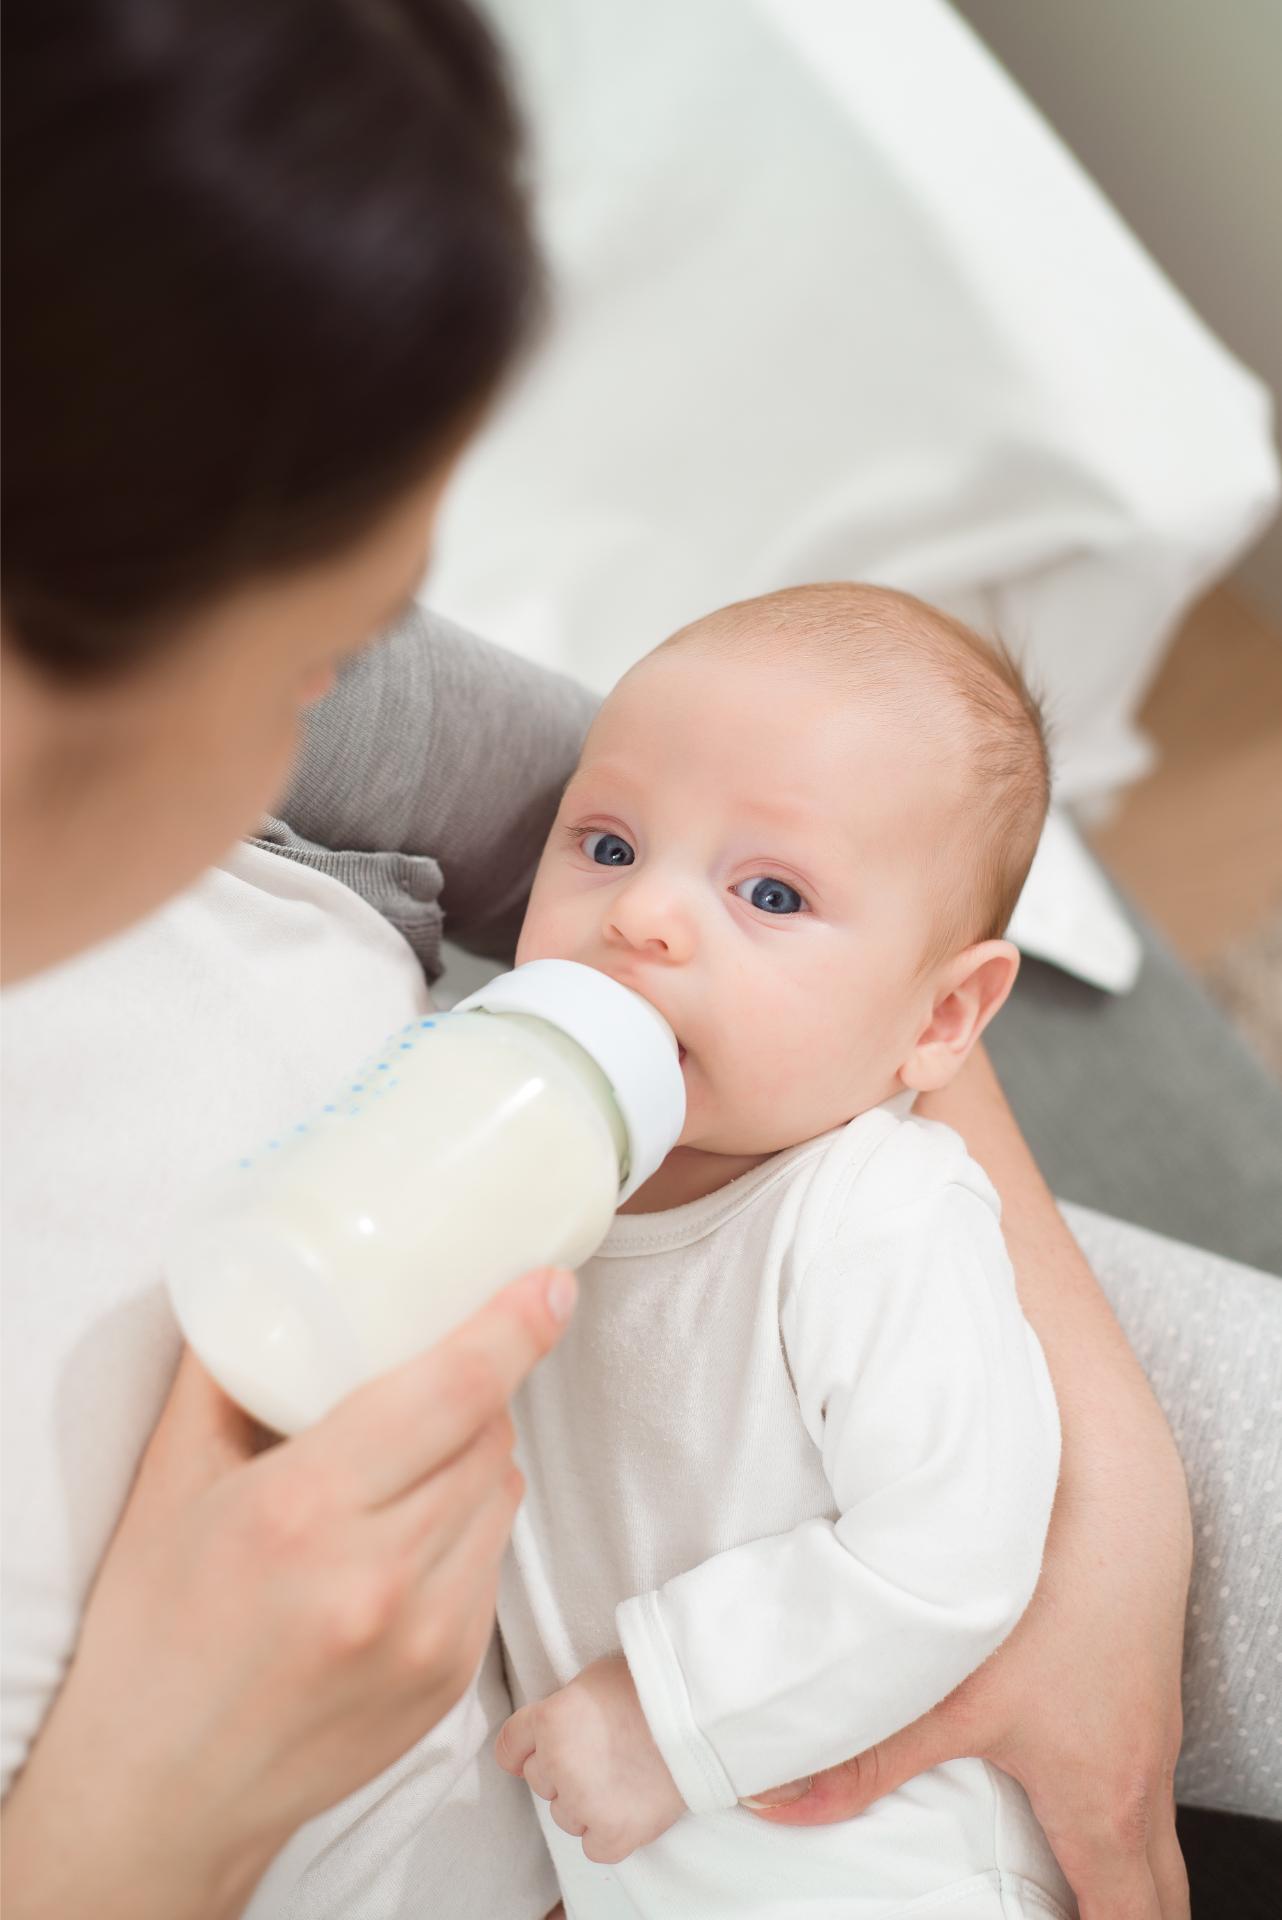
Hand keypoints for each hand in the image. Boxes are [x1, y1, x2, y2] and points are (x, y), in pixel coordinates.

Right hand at [1, 1265, 576, 1919]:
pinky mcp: (450, 1683)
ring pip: (501, 1496)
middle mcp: (379, 1576)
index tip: (552, 1286)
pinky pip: (492, 1563)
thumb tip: (275, 1285)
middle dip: (478, 1390)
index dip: (513, 1329)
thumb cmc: (154, 1626)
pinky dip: (469, 1527)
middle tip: (435, 1373)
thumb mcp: (170, 1480)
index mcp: (306, 1509)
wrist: (159, 1791)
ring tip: (414, 1458)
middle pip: (488, 1437)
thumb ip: (226, 1372)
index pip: (453, 1392)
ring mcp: (426, 1638)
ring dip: (478, 1458)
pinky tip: (412, 1534)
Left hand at [497, 1654, 685, 1864]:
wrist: (704, 1714)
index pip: (509, 1747)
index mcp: (550, 1719)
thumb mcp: (595, 1678)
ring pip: (564, 1816)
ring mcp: (585, 1803)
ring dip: (584, 1803)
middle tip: (602, 1753)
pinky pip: (592, 1846)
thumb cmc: (652, 1687)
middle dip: (561, 1770)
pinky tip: (629, 1804)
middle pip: (538, 1781)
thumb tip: (549, 1725)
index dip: (525, 1747)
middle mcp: (559, 1763)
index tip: (539, 1750)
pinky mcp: (614, 1835)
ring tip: (622, 1775)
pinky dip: (608, 1832)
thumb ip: (563, 1706)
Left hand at [745, 1384, 1191, 1919]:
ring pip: (1154, 1839)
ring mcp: (1150, 1733)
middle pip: (1158, 1897)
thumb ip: (863, 1757)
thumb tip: (775, 1802)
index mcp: (1100, 1804)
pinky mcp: (1142, 1691)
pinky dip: (1114, 1814)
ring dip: (1118, 1873)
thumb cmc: (1046, 1588)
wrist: (1111, 1491)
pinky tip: (1066, 1787)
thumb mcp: (945, 1687)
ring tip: (1067, 1888)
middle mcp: (1141, 1779)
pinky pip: (1143, 1783)